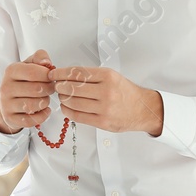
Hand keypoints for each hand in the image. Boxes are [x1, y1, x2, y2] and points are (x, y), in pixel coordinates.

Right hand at [0, 49, 54, 132]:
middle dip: (49, 89)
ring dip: (45, 102)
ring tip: (45, 98)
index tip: (51, 77)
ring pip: (34, 105)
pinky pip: (32, 120)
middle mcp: (6, 87)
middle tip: (50, 88)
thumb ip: (40, 57)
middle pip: (37, 89)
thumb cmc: (23, 80)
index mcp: (11, 71)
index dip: (48, 75)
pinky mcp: (10, 119)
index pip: (34, 72)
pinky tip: (44, 110)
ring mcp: (6, 104)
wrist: (8, 100)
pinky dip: (43, 115)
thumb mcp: (29, 64)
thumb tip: (47, 63)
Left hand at [49, 65, 163, 135]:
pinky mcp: (102, 122)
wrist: (143, 109)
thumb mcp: (112, 76)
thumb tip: (67, 75)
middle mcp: (106, 91)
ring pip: (73, 102)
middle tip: (56, 86)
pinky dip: (67, 111)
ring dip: (62, 99)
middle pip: (72, 87)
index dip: (61, 73)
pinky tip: (66, 107)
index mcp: (108, 76)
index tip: (53, 74)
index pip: (77, 73)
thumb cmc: (126, 92)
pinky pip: (78, 116)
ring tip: (62, 96)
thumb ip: (92, 76)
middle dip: (60, 86)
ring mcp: (104, 108)